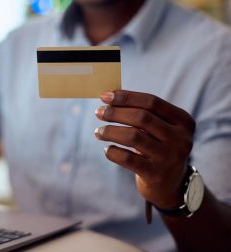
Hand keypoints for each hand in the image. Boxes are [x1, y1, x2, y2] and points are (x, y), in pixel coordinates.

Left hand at [94, 90, 195, 208]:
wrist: (171, 185)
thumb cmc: (158, 148)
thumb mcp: (159, 129)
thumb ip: (142, 113)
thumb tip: (108, 97)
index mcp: (184, 121)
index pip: (152, 102)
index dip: (126, 97)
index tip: (105, 96)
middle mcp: (181, 139)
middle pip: (142, 117)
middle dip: (115, 113)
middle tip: (99, 113)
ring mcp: (169, 158)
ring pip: (133, 137)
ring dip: (110, 131)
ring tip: (98, 132)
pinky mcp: (156, 175)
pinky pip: (127, 158)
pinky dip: (113, 152)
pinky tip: (107, 150)